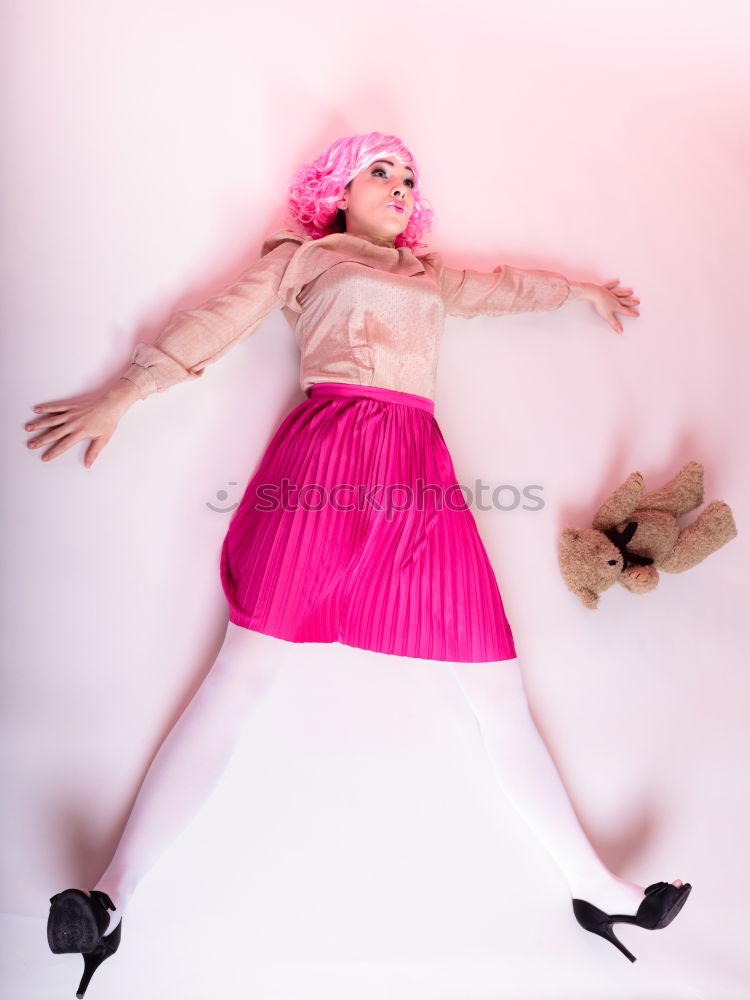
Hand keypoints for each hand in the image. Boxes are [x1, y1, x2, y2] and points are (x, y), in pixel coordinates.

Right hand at [25, 379, 139, 467]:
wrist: (112, 404)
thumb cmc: (108, 421)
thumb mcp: (103, 439)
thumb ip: (93, 452)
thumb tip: (88, 464)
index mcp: (81, 433)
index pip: (64, 445)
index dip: (53, 452)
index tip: (45, 457)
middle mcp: (73, 423)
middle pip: (54, 433)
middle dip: (41, 440)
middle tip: (30, 445)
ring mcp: (71, 414)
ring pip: (51, 420)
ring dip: (39, 424)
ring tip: (28, 428)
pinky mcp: (71, 406)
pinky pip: (57, 407)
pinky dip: (47, 408)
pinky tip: (37, 410)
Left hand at [587, 279, 639, 333]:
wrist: (595, 294)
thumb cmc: (600, 305)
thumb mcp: (607, 317)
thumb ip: (614, 324)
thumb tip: (620, 331)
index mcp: (616, 306)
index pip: (625, 311)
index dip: (632, 313)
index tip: (637, 314)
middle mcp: (615, 299)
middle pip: (625, 301)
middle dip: (631, 302)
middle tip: (638, 302)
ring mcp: (610, 294)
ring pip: (620, 293)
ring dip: (625, 293)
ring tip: (631, 292)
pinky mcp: (604, 289)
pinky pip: (610, 286)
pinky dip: (613, 284)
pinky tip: (617, 282)